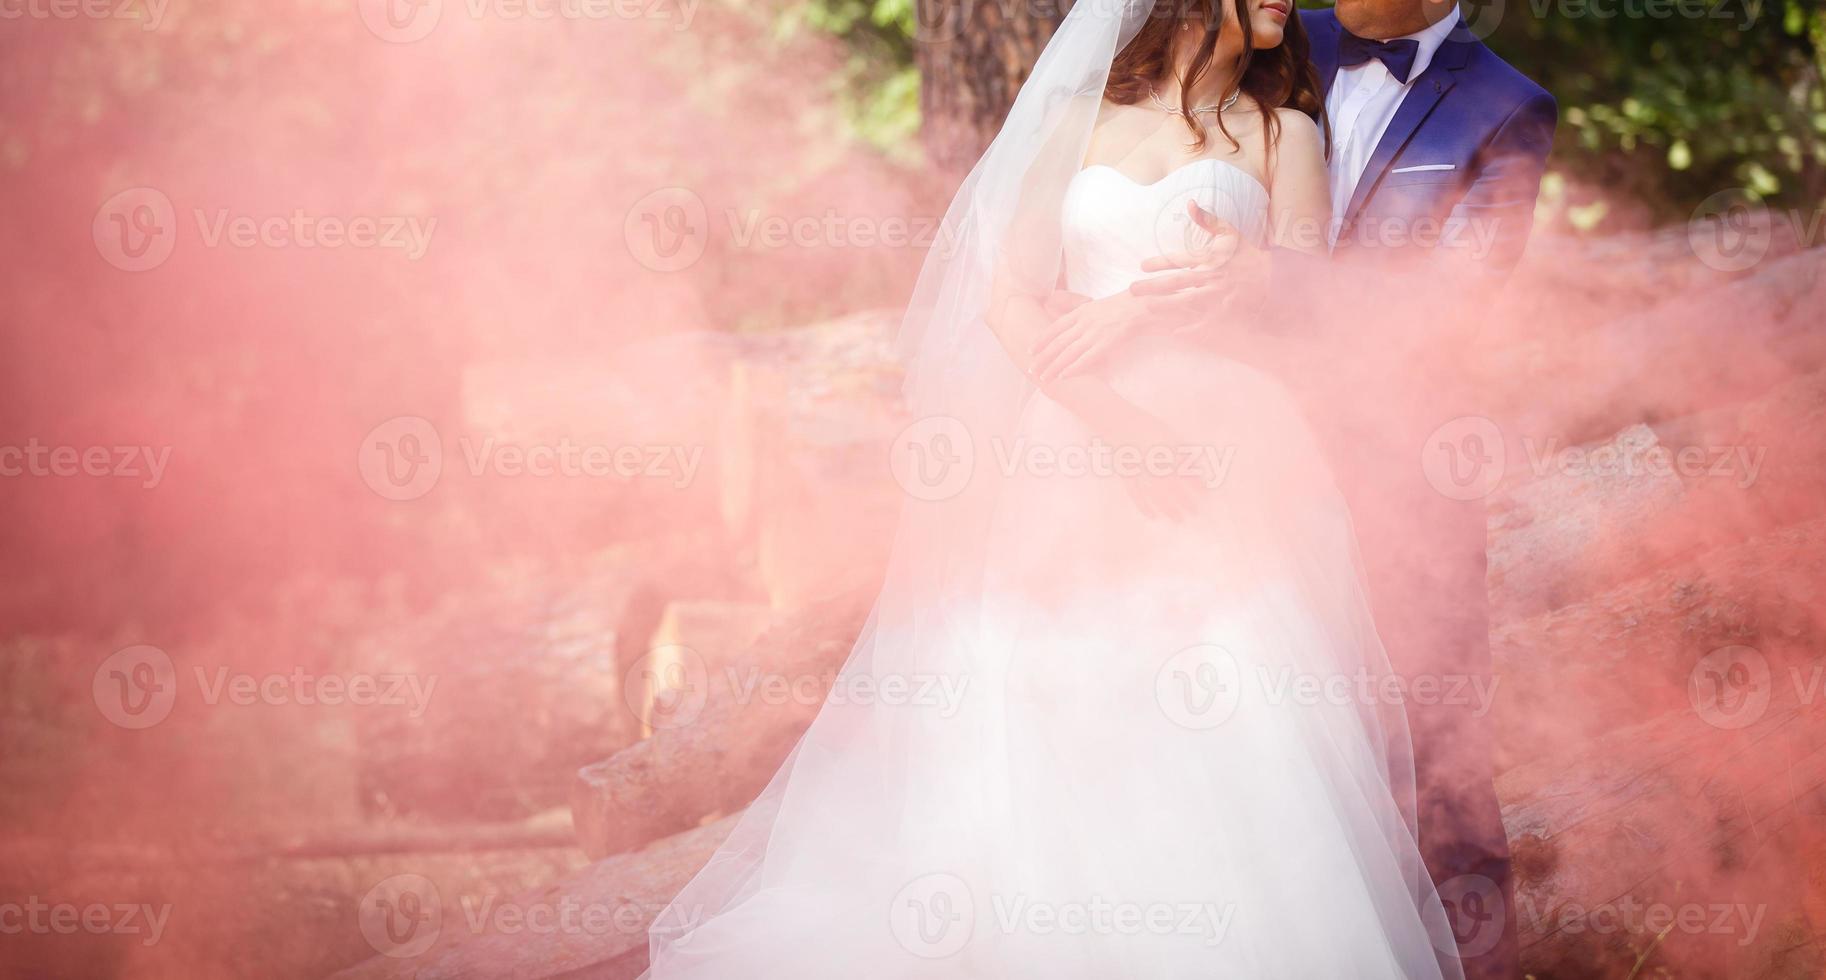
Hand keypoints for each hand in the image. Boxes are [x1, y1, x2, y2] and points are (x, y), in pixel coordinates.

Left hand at [1029, 290, 1153, 383]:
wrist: (1144, 303)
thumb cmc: (1125, 304)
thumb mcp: (1098, 305)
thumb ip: (1083, 315)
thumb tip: (1072, 326)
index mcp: (1081, 311)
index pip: (1055, 327)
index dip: (1041, 340)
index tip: (1030, 350)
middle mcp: (1084, 322)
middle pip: (1058, 342)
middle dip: (1043, 358)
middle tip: (1032, 370)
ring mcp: (1095, 332)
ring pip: (1069, 352)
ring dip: (1054, 367)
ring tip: (1044, 378)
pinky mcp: (1107, 342)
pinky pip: (1087, 358)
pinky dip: (1074, 368)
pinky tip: (1064, 376)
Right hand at [1105, 410, 1205, 522]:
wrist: (1117, 422)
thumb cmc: (1147, 426)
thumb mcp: (1169, 434)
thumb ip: (1182, 450)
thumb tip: (1196, 467)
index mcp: (1165, 450)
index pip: (1184, 470)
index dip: (1196, 482)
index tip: (1206, 493)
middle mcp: (1152, 462)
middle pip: (1171, 487)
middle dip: (1184, 500)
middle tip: (1194, 512)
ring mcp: (1138, 470)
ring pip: (1154, 493)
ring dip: (1167, 507)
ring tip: (1178, 519)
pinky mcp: (1126, 474)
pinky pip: (1134, 493)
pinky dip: (1143, 506)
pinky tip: (1152, 516)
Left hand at [1127, 201, 1264, 331]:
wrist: (1275, 276)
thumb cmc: (1247, 254)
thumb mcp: (1230, 233)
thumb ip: (1208, 220)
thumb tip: (1189, 203)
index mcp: (1212, 257)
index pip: (1181, 258)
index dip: (1160, 261)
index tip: (1141, 265)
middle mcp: (1214, 276)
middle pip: (1179, 281)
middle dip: (1154, 286)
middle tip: (1133, 290)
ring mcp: (1221, 295)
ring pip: (1189, 301)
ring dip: (1167, 306)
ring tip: (1147, 308)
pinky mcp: (1229, 310)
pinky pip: (1207, 321)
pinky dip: (1192, 328)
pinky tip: (1174, 332)